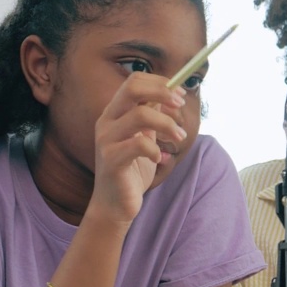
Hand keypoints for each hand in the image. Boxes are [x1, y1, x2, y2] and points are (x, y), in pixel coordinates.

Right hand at [90, 73, 187, 225]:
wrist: (116, 204)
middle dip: (162, 92)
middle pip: (132, 89)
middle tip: (181, 105)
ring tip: (180, 138)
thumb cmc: (133, 169)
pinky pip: (138, 145)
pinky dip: (155, 149)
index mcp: (114, 113)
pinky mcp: (111, 160)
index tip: (181, 95)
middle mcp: (106, 122)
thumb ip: (152, 116)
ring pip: (140, 115)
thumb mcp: (145, 137)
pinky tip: (159, 159)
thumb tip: (172, 95)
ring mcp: (106, 140)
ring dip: (168, 124)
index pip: (134, 81)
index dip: (160, 83)